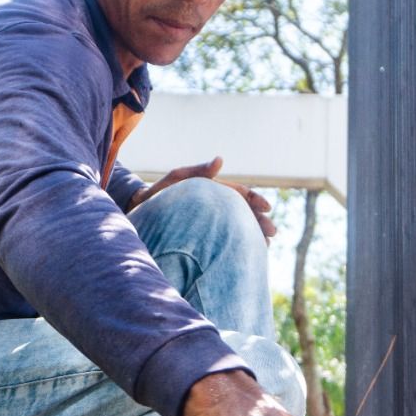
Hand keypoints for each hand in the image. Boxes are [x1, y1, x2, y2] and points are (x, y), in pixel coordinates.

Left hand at [127, 156, 276, 240]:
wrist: (143, 212)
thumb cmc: (160, 193)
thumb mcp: (178, 178)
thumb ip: (199, 171)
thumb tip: (221, 160)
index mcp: (216, 191)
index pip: (241, 194)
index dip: (256, 200)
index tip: (267, 208)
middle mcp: (218, 208)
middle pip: (245, 214)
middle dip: (261, 222)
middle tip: (272, 233)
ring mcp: (213, 223)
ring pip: (239, 229)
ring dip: (253, 236)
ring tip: (265, 247)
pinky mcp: (205, 238)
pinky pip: (225, 242)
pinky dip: (238, 247)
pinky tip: (247, 255)